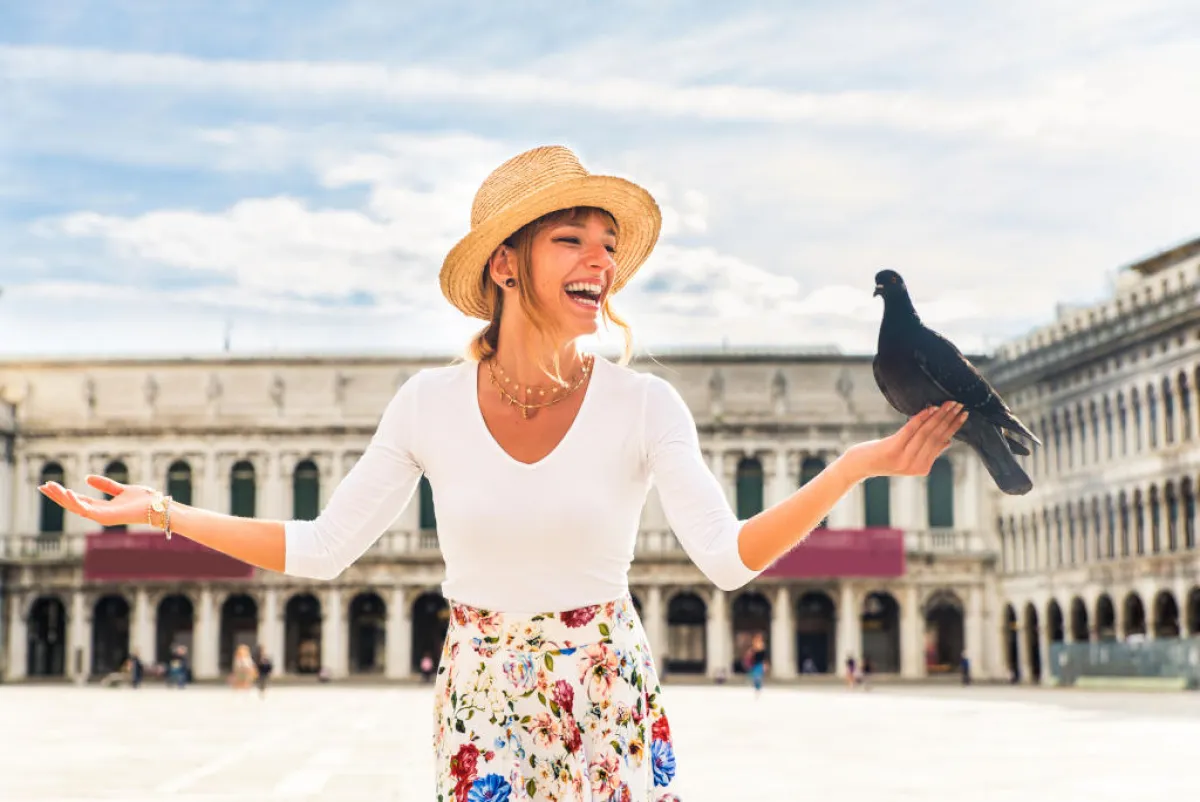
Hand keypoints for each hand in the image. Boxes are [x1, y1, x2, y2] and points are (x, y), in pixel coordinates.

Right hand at [37, 474, 157, 528]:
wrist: (156, 507)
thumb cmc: (143, 500)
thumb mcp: (120, 488)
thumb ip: (105, 484)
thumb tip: (87, 477)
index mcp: (101, 507)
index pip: (77, 500)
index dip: (63, 493)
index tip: (50, 485)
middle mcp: (98, 513)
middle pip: (72, 504)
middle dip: (57, 496)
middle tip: (42, 486)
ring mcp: (101, 517)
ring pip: (75, 507)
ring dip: (62, 497)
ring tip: (50, 486)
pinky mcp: (105, 517)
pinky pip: (86, 509)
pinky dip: (76, 501)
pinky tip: (67, 492)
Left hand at [844, 401, 967, 479]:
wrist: (859, 465)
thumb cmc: (885, 457)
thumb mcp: (909, 457)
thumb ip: (927, 451)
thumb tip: (948, 441)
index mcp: (922, 468)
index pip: (942, 444)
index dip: (953, 428)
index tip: (964, 414)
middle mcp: (914, 466)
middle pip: (936, 437)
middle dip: (949, 419)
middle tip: (960, 405)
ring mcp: (903, 459)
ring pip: (926, 433)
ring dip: (939, 416)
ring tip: (949, 404)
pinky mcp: (892, 449)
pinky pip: (910, 430)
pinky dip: (921, 417)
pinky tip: (930, 408)